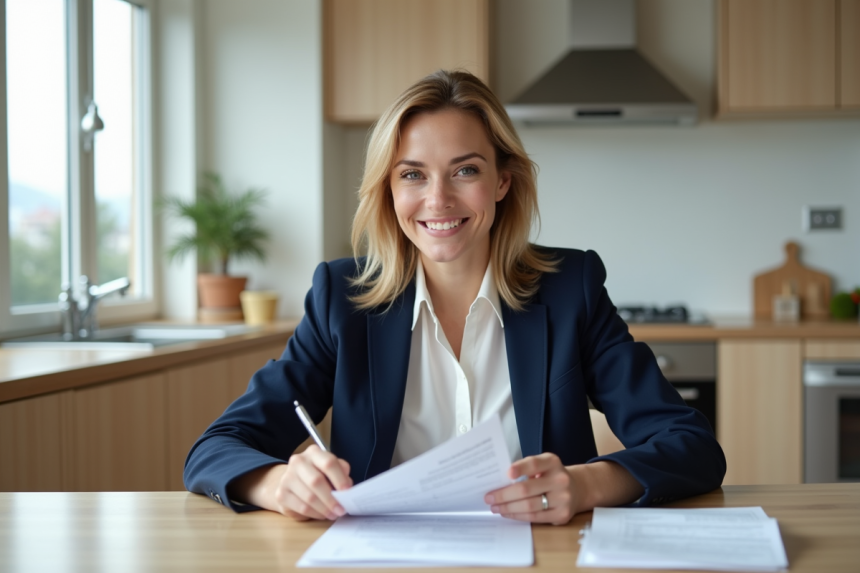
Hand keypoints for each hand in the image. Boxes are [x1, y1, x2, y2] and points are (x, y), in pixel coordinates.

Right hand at [232, 445, 352, 520]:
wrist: (291, 481)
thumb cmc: (317, 474)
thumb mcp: (330, 470)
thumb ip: (341, 474)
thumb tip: (348, 489)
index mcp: (314, 453)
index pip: (328, 463)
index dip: (340, 478)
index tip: (348, 492)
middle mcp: (298, 462)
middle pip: (316, 481)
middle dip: (331, 499)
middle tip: (341, 509)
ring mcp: (287, 477)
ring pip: (309, 497)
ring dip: (324, 509)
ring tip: (333, 514)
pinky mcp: (281, 494)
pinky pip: (301, 507)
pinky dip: (315, 514)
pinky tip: (322, 515)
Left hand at [484, 453, 577, 524]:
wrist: (577, 489)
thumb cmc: (551, 476)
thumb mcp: (543, 466)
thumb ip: (526, 469)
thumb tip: (499, 482)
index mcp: (552, 463)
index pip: (534, 464)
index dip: (520, 468)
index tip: (507, 473)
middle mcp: (560, 479)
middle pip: (526, 489)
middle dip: (504, 495)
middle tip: (489, 497)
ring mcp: (563, 499)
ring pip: (529, 506)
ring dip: (508, 508)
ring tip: (495, 507)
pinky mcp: (562, 515)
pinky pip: (535, 517)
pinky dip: (518, 515)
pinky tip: (508, 513)